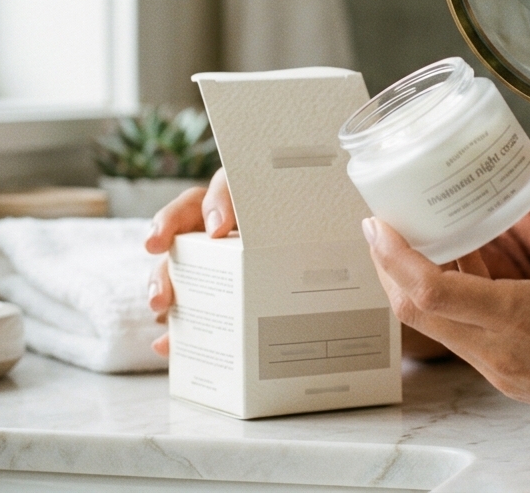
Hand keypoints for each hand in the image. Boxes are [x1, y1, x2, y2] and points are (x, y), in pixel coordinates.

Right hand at [140, 167, 451, 359]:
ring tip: (161, 305)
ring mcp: (223, 260)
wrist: (359, 291)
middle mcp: (239, 224)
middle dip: (169, 226)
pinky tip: (165, 347)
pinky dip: (175, 330)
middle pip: (191, 214)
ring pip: (180, 260)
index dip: (220, 198)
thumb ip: (354, 225)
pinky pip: (190, 309)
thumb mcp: (350, 237)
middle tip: (158, 247)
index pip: (233, 182)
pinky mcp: (220, 297)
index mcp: (267, 200)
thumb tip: (372, 227)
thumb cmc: (350, 248)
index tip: (219, 226)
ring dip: (163, 278)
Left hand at [364, 126, 529, 450]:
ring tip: (420, 238)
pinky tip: (469, 266)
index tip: (376, 222)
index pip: (428, 290)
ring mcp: (500, 369)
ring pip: (436, 325)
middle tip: (383, 224)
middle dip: (388, 267)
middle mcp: (496, 352)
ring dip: (418, 284)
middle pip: (414, 311)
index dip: (392, 255)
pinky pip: (462, 336)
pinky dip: (451, 300)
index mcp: (516, 320)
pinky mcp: (509, 376)